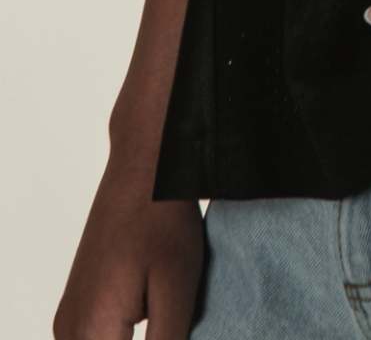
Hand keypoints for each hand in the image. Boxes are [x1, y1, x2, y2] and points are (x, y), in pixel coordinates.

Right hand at [52, 157, 203, 339]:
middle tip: (165, 319)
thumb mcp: (178, 290)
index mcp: (93, 331)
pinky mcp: (74, 307)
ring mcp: (68, 319)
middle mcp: (69, 331)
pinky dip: (117, 338)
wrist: (143, 172)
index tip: (165, 328)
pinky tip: (148, 315)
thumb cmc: (162, 223)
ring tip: (159, 314)